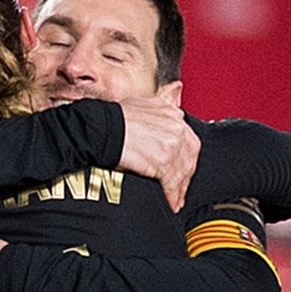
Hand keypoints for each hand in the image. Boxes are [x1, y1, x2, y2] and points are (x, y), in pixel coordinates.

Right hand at [117, 82, 199, 211]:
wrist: (100, 129)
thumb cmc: (113, 118)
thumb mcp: (142, 102)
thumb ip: (163, 100)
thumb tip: (177, 88)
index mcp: (171, 113)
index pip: (188, 139)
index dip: (186, 158)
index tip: (182, 169)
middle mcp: (175, 127)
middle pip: (189, 157)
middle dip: (186, 176)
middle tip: (181, 189)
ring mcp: (171, 144)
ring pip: (182, 172)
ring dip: (180, 189)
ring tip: (175, 200)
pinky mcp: (162, 161)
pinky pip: (172, 183)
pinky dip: (172, 196)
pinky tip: (171, 203)